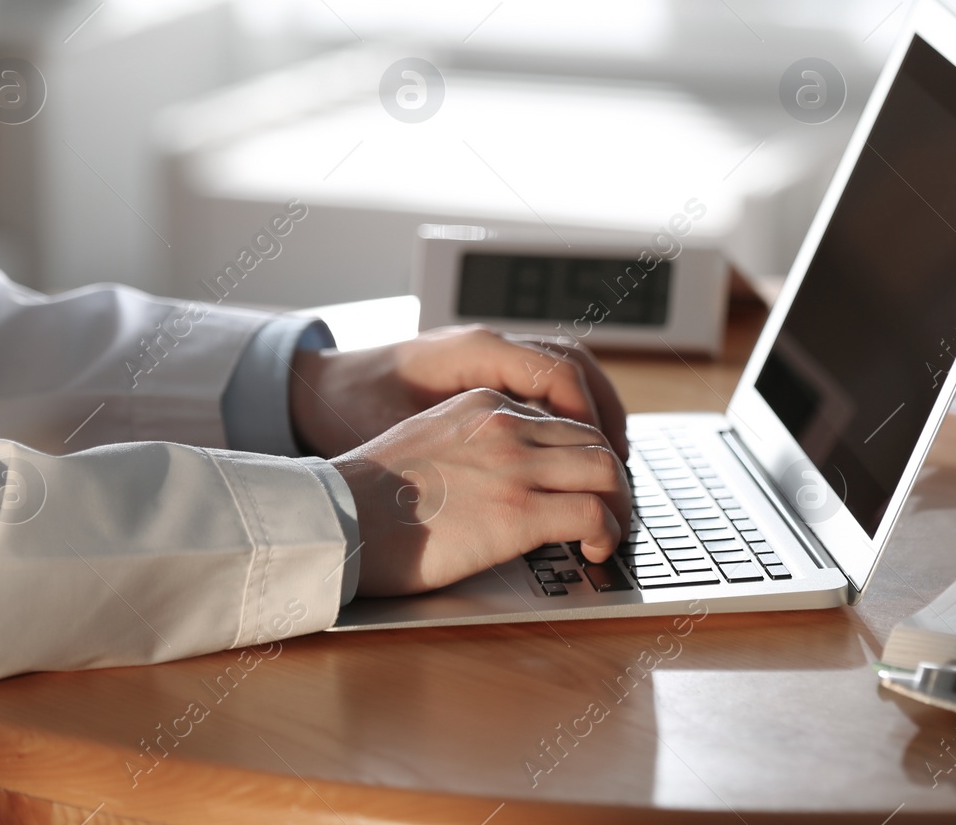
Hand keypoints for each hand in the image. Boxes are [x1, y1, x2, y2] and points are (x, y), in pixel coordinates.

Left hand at [290, 325, 627, 460]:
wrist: (318, 387)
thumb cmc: (352, 409)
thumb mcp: (406, 432)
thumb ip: (463, 449)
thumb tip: (518, 480)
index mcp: (473, 350)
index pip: (556, 371)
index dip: (586, 417)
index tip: (601, 459)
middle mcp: (488, 343)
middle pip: (573, 364)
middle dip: (604, 414)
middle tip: (620, 464)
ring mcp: (489, 351)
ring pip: (566, 366)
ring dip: (594, 408)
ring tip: (611, 456)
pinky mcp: (485, 368)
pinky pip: (545, 376)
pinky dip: (570, 406)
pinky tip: (574, 445)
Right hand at [332, 389, 629, 595]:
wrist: (337, 518)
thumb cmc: (365, 496)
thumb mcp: (424, 440)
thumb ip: (468, 444)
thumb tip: (495, 476)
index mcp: (482, 404)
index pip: (559, 420)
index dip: (580, 455)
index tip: (583, 484)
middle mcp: (505, 425)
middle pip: (593, 440)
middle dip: (611, 478)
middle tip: (608, 511)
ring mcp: (515, 466)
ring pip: (606, 471)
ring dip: (618, 505)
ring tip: (607, 533)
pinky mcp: (518, 512)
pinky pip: (593, 514)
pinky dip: (607, 533)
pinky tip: (593, 551)